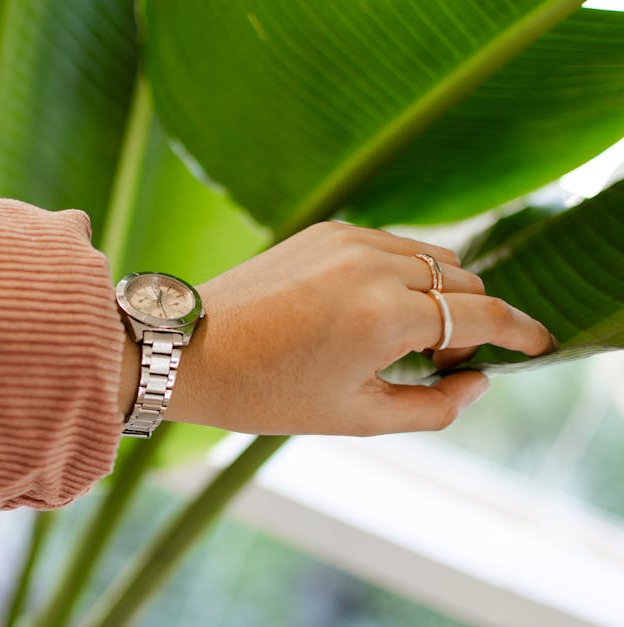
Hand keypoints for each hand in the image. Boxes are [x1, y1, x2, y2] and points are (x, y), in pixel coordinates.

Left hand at [127, 222, 555, 435]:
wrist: (187, 349)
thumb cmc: (264, 392)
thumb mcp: (355, 418)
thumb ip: (434, 406)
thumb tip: (478, 382)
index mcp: (384, 315)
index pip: (482, 314)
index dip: (519, 332)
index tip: (539, 344)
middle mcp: (373, 264)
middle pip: (463, 280)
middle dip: (472, 320)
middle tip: (443, 362)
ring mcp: (347, 238)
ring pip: (431, 257)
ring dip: (440, 293)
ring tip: (404, 339)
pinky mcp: (325, 228)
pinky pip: (392, 244)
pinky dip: (404, 273)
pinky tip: (374, 310)